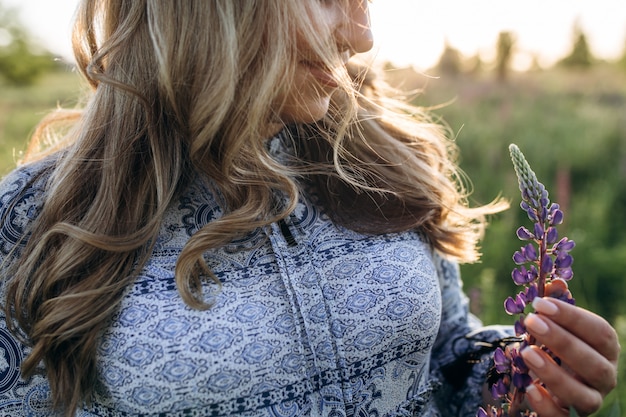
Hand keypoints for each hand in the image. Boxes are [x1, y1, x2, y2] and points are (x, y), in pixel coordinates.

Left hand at [520, 297, 619, 415]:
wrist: (547, 381)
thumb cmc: (554, 347)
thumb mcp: (552, 327)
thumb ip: (554, 307)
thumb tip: (555, 283)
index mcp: (605, 349)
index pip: (599, 332)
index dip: (572, 317)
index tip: (540, 303)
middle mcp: (604, 377)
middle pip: (593, 363)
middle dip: (562, 342)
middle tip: (532, 322)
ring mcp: (590, 401)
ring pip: (583, 396)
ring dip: (554, 374)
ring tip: (526, 353)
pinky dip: (547, 406)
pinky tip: (530, 388)